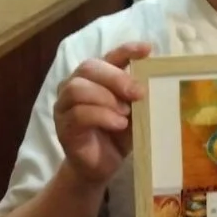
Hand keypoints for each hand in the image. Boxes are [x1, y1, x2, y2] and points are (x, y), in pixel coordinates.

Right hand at [53, 42, 151, 186]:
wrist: (101, 166)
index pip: (108, 56)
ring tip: (125, 113)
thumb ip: (136, 96)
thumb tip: (152, 82)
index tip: (147, 49)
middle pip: (89, 67)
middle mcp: (75, 85)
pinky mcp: (63, 126)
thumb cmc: (117, 135)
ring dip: (106, 98)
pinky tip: (118, 124)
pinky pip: (78, 113)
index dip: (126, 50)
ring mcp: (65, 105)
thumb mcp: (133, 112)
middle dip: (115, 78)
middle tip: (137, 93)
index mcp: (95, 77)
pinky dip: (102, 116)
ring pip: (78, 88)